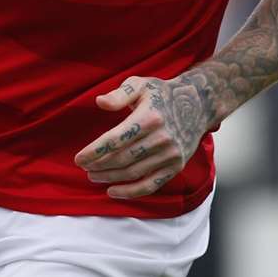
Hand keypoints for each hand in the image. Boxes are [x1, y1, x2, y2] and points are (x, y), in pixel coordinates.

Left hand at [74, 74, 215, 199]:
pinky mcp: (176, 166)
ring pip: (133, 173)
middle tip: (85, 168)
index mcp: (149, 117)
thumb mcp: (141, 84)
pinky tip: (113, 191)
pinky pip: (151, 185)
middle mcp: (161, 137)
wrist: (198, 105)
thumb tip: (100, 102)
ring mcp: (170, 154)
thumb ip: (119, 94)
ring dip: (110, 178)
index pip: (115, 139)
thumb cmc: (163, 94)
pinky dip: (131, 192)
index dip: (94, 151)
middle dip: (99, 166)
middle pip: (122, 158)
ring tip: (94, 176)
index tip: (79, 158)